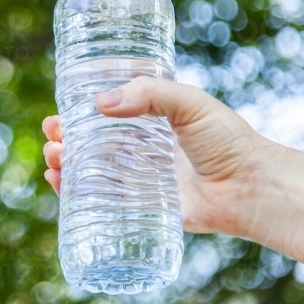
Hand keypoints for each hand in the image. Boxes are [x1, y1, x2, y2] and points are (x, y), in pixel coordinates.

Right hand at [42, 77, 278, 235]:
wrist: (252, 188)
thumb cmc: (229, 141)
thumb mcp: (190, 103)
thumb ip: (150, 94)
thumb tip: (100, 103)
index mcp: (154, 122)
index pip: (109, 114)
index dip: (80, 113)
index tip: (60, 111)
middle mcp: (145, 151)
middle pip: (93, 144)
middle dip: (66, 139)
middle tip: (52, 136)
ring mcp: (144, 180)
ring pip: (93, 172)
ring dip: (66, 164)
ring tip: (53, 158)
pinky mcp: (145, 208)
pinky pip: (105, 202)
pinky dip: (78, 195)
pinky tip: (62, 184)